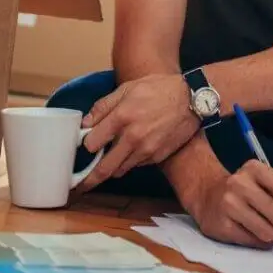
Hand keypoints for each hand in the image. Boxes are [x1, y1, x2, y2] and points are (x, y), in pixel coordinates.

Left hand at [79, 74, 199, 190]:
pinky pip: (137, 165)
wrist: (192, 99)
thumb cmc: (159, 89)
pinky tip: (134, 148)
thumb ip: (103, 106)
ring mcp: (146, 150)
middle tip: (80, 184)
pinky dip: (131, 161)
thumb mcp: (127, 89)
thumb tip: (85, 123)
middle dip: (89, 178)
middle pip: (103, 168)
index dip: (85, 145)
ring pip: (120, 170)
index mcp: (121, 117)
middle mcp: (132, 137)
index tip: (83, 146)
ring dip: (111, 167)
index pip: (92, 143)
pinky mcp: (158, 157)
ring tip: (108, 161)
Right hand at [187, 160, 272, 248]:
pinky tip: (255, 235)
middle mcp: (240, 183)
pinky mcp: (221, 225)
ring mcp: (229, 204)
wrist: (207, 195)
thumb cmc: (247, 191)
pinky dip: (260, 243)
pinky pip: (253, 242)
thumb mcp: (267, 182)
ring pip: (268, 232)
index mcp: (255, 169)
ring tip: (271, 234)